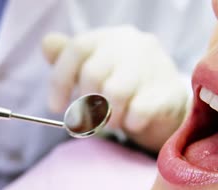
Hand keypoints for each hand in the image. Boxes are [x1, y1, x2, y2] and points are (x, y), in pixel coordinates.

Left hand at [42, 26, 188, 151]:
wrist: (167, 103)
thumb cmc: (123, 85)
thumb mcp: (94, 69)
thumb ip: (68, 57)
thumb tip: (47, 44)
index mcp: (110, 37)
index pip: (77, 48)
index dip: (60, 80)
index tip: (55, 107)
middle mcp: (133, 44)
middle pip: (94, 73)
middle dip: (86, 103)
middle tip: (90, 119)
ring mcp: (156, 65)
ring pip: (116, 92)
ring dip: (108, 116)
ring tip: (113, 121)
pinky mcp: (170, 90)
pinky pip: (140, 110)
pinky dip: (130, 122)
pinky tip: (133, 122)